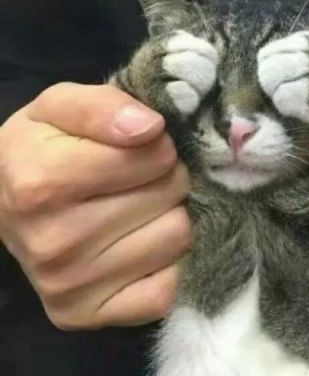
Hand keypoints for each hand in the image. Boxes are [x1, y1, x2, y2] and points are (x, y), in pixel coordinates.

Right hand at [0, 83, 190, 329]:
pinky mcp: (84, 317)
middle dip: (165, 176)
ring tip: (137, 208)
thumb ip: (104, 107)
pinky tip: (137, 244)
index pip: (155, 155)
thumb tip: (151, 128)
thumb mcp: (60, 105)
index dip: (156, 143)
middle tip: (138, 177)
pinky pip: (166, 290)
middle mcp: (52, 242)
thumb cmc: (41, 148)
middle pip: (170, 194)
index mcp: (43, 184)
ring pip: (177, 237)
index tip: (138, 144)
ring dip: (168, 215)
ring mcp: (67, 287)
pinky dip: (163, 263)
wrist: (4, 200)